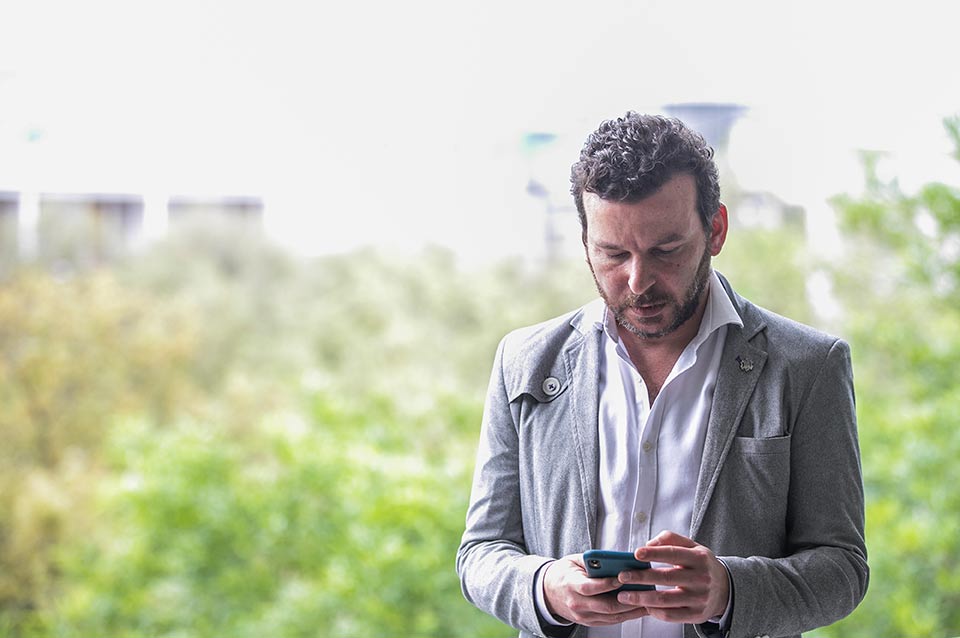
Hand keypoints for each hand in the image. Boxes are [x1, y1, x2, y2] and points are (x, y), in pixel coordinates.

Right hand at [542, 554, 649, 625]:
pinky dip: (625, 616)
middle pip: (605, 606)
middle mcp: (577, 604)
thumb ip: (592, 560)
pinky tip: (637, 609)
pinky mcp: (588, 622)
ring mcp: (583, 616)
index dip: (608, 584)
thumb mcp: (574, 561)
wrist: (547, 592)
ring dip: (631, 611)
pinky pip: (610, 621)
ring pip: (611, 617)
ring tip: (647, 602)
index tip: (623, 577)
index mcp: (571, 585)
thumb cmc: (564, 573)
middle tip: (644, 592)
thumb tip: (614, 559)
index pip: (590, 587)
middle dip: (627, 600)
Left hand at [615, 531, 729, 624]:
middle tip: (622, 576)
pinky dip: (654, 611)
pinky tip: (642, 605)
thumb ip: (670, 539)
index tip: (636, 554)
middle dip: (641, 578)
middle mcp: (701, 579)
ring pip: (665, 600)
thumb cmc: (702, 564)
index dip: (654, 553)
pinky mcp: (696, 615)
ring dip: (641, 598)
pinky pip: (671, 615)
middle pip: (666, 578)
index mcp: (699, 558)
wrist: (725, 589)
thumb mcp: (692, 546)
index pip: (674, 553)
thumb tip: (649, 544)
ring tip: (624, 595)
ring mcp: (699, 599)